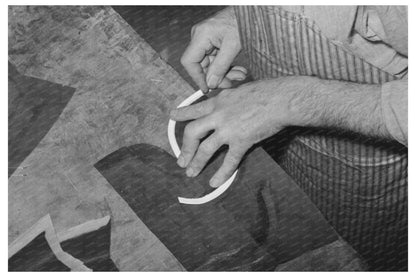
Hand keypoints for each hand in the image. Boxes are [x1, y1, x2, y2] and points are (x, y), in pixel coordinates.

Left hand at [170, 80, 294, 187]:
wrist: (281, 99)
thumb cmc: (265, 91)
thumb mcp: (240, 90)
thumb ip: (229, 99)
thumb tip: (225, 101)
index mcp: (218, 101)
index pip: (195, 109)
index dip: (182, 114)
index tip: (172, 117)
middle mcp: (218, 115)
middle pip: (193, 132)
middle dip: (185, 148)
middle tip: (181, 160)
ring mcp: (228, 129)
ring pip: (205, 149)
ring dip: (196, 163)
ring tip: (190, 173)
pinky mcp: (241, 141)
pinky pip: (229, 161)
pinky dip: (221, 174)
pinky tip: (214, 183)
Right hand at [181, 7, 246, 91]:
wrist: (250, 11)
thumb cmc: (242, 21)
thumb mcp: (233, 46)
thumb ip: (220, 67)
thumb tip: (211, 84)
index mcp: (200, 36)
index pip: (189, 62)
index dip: (197, 77)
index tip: (207, 88)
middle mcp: (200, 37)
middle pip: (201, 65)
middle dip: (217, 77)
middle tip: (231, 83)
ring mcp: (206, 40)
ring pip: (211, 65)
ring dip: (225, 73)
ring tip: (240, 75)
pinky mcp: (214, 42)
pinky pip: (217, 59)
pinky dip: (227, 66)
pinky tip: (238, 70)